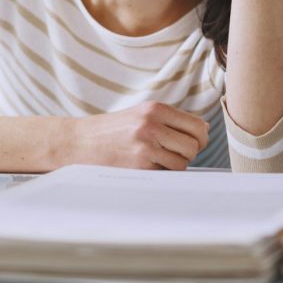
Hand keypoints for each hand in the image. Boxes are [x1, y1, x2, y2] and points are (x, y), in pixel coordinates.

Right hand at [64, 101, 208, 169]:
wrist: (78, 142)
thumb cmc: (110, 131)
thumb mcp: (139, 115)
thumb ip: (169, 120)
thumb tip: (203, 129)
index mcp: (155, 109)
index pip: (197, 125)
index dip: (200, 138)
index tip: (193, 143)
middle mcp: (152, 124)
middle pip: (194, 145)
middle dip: (189, 153)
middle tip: (173, 154)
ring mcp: (146, 145)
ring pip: (183, 162)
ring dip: (175, 165)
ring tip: (156, 160)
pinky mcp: (140, 165)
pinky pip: (166, 174)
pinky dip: (162, 174)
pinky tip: (146, 167)